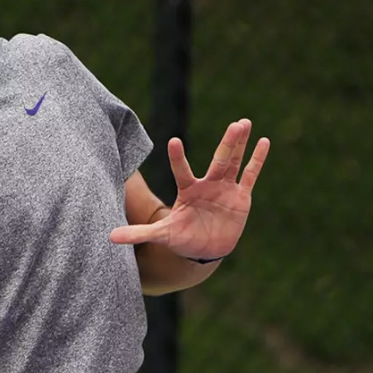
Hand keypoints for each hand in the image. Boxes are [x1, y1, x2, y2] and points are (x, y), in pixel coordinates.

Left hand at [109, 119, 268, 260]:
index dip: (178, 158)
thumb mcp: (161, 235)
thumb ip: (138, 233)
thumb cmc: (181, 239)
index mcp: (188, 190)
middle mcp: (208, 184)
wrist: (203, 249)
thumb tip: (109, 237)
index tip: (174, 141)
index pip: (182, 171)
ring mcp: (225, 188)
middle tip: (235, 124)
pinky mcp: (240, 197)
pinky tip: (264, 141)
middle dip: (227, 143)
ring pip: (234, 162)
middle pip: (218, 160)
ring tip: (244, 122)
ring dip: (240, 144)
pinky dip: (257, 160)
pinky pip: (250, 176)